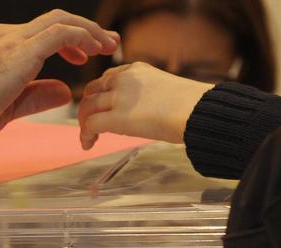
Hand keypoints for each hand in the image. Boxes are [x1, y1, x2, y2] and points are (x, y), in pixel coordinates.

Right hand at [0, 10, 118, 169]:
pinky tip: (94, 54)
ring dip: (90, 32)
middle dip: (86, 30)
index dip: (68, 40)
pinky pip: (58, 34)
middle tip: (109, 44)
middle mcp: (3, 37)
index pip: (39, 34)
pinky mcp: (17, 52)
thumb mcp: (6, 108)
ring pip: (60, 22)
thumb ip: (36, 96)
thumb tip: (64, 91)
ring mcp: (9, 41)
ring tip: (109, 47)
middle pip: (54, 21)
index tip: (86, 54)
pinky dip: (81, 38)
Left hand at [78, 62, 213, 149]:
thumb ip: (149, 95)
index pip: (108, 77)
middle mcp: (124, 79)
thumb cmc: (192, 106)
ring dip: (84, 122)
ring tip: (88, 137)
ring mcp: (119, 97)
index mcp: (136, 70)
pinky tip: (88, 144)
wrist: (196, 111)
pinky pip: (90, 125)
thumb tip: (151, 112)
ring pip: (87, 107)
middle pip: (93, 90)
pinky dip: (85, 135)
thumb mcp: (166, 89)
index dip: (101, 93)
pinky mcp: (117, 118)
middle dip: (88, 107)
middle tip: (90, 123)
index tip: (102, 107)